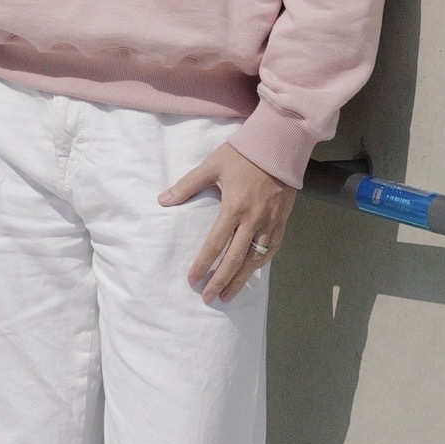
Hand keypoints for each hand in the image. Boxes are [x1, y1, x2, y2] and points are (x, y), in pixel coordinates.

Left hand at [159, 142, 294, 303]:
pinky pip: (272, 249)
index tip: (192, 280)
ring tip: (228, 295)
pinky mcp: (282, 221)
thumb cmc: (242, 154)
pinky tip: (251, 272)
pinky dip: (260, 264)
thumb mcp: (212, 165)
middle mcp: (253, 220)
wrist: (279, 144)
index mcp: (233, 207)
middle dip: (220, 281)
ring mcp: (270, 223)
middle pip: (235, 259)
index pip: (215, 244)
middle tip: (208, 298)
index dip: (203, 264)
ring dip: (241, 280)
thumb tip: (162, 200)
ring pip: (255, 259)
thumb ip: (187, 185)